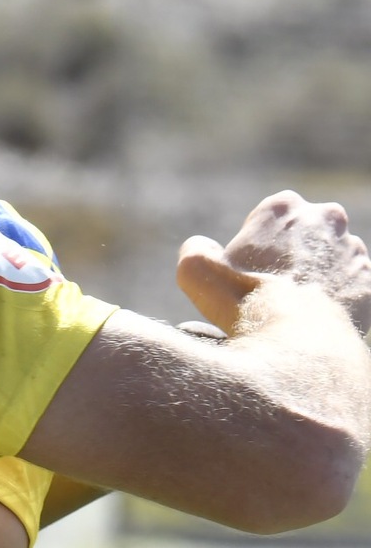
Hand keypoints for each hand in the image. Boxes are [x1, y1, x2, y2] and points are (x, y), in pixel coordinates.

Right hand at [179, 191, 370, 333]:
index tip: (244, 273)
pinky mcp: (369, 279)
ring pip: (328, 259)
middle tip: (269, 290)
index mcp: (283, 207)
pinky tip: (312, 319)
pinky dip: (333, 299)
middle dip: (289, 255)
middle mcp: (326, 218)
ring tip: (292, 309)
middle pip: (301, 235)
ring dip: (313, 277)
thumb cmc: (244, 301)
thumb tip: (201, 246)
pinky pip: (348, 287)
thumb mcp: (196, 271)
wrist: (298, 341)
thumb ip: (195, 250)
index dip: (253, 247)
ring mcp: (354, 248)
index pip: (267, 219)